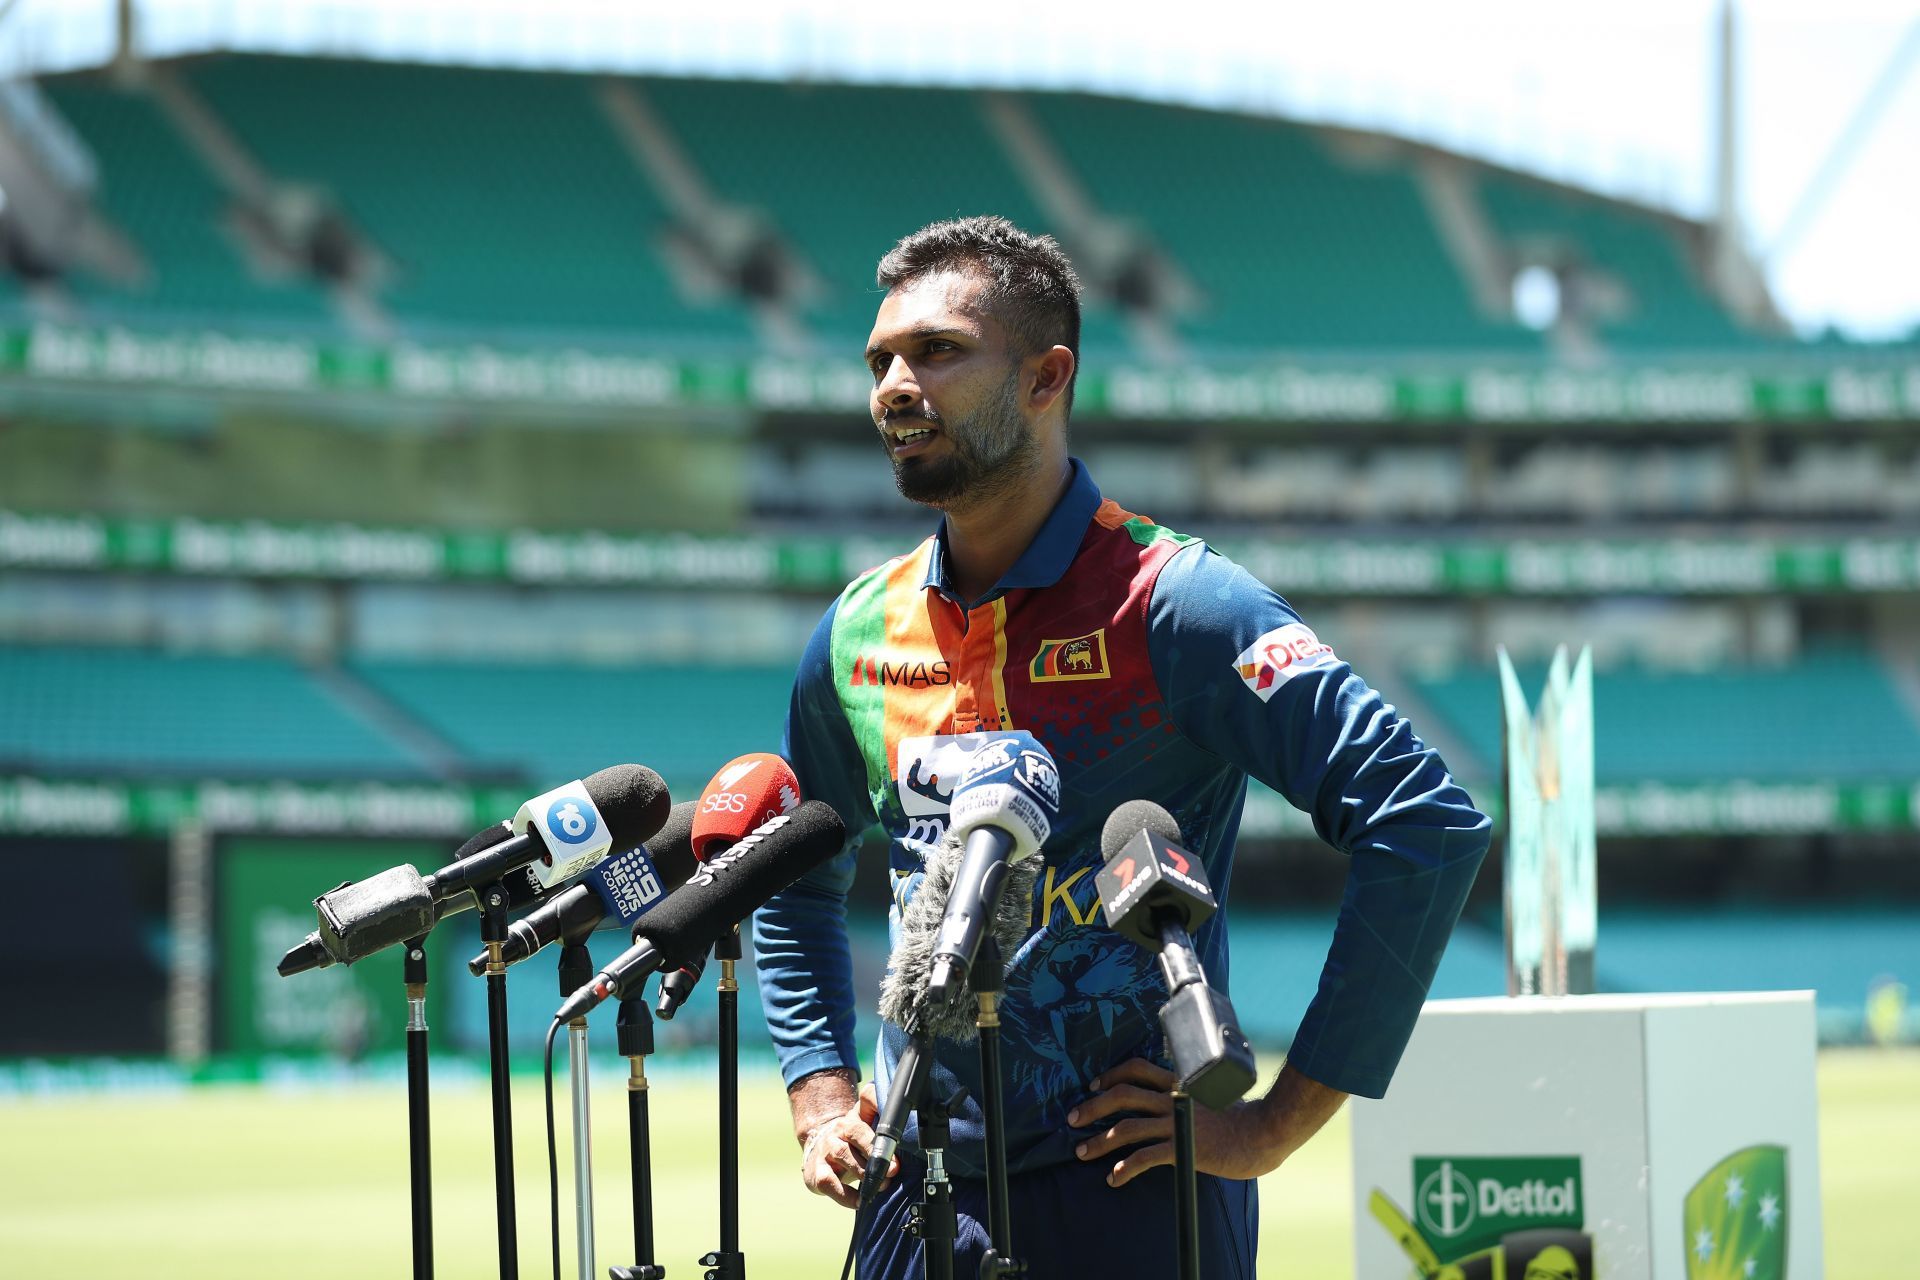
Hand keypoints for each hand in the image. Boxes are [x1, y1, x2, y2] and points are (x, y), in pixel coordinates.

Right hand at [799, 1080, 898, 1208]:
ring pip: (843, 1154)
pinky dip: (846, 1194)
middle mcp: (840, 1128)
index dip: (880, 1102)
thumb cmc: (854, 1145)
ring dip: (864, 1172)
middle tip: (893, 1168)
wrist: (820, 1153)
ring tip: (881, 1185)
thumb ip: (890, 1134)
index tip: (897, 1117)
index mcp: (857, 1115)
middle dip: (876, 1151)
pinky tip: (860, 1200)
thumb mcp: (871, 1132)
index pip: (868, 1097)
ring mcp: (826, 1148)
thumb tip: (916, 1140)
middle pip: (856, 1131)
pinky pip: (830, 1182)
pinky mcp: (816, 1171)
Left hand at [1068, 1057, 1346, 1188]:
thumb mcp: (1210, 1094)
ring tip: (1082, 1152)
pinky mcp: (1183, 1149)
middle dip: (1092, 1107)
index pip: (1137, 1068)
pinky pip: (1146, 1157)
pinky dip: (1125, 1168)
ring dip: (1099, 1141)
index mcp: (1179, 1082)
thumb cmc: (1241, 1117)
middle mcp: (1173, 1098)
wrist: (1264, 1133)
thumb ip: (1187, 1094)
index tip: (1094, 1086)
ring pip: (1126, 1127)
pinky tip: (1114, 1178)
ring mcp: (1177, 1123)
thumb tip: (1169, 1098)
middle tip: (1072, 1118)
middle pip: (1122, 1095)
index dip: (1110, 1075)